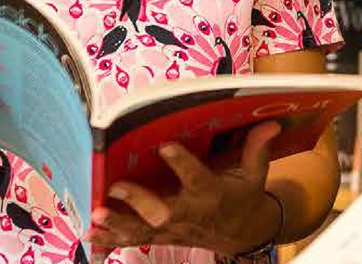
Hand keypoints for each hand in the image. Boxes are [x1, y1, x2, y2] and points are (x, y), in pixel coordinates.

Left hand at [88, 121, 283, 255]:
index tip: (165, 145)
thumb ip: (257, 148)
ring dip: (117, 224)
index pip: (197, 178)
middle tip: (117, 186)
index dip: (181, 163)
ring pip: (142, 230)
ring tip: (95, 215)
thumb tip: (270, 121)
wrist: (241, 234)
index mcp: (213, 194)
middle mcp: (189, 213)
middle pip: (162, 211)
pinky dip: (111, 238)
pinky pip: (134, 239)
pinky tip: (91, 231)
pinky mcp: (161, 237)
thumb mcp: (255, 173)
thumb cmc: (244, 195)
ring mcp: (172, 229)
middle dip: (139, 202)